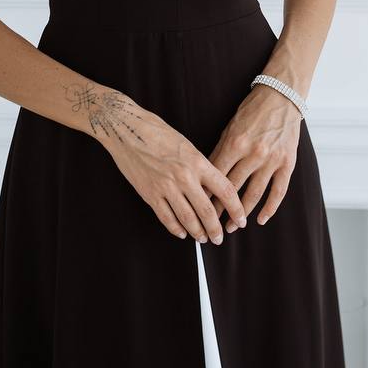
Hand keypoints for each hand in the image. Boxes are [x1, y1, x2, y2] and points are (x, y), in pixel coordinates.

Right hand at [95, 97, 248, 243]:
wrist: (126, 129)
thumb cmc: (156, 131)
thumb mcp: (185, 144)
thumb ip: (198, 166)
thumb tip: (209, 187)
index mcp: (197, 161)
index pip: (225, 190)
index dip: (236, 209)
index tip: (241, 219)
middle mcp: (185, 176)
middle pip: (207, 211)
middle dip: (216, 229)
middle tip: (219, 238)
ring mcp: (166, 187)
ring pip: (188, 219)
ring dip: (198, 233)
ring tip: (203, 239)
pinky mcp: (150, 194)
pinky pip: (167, 218)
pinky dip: (176, 229)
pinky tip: (182, 232)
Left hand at [206, 85, 301, 229]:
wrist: (281, 97)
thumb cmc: (252, 111)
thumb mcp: (231, 127)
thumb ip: (221, 151)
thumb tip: (207, 175)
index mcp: (236, 143)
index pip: (216, 175)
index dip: (206, 192)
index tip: (198, 206)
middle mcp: (254, 153)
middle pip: (233, 188)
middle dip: (220, 208)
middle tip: (210, 224)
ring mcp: (272, 160)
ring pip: (254, 194)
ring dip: (242, 213)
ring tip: (232, 226)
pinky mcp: (287, 163)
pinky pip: (278, 191)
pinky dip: (270, 208)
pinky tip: (260, 219)